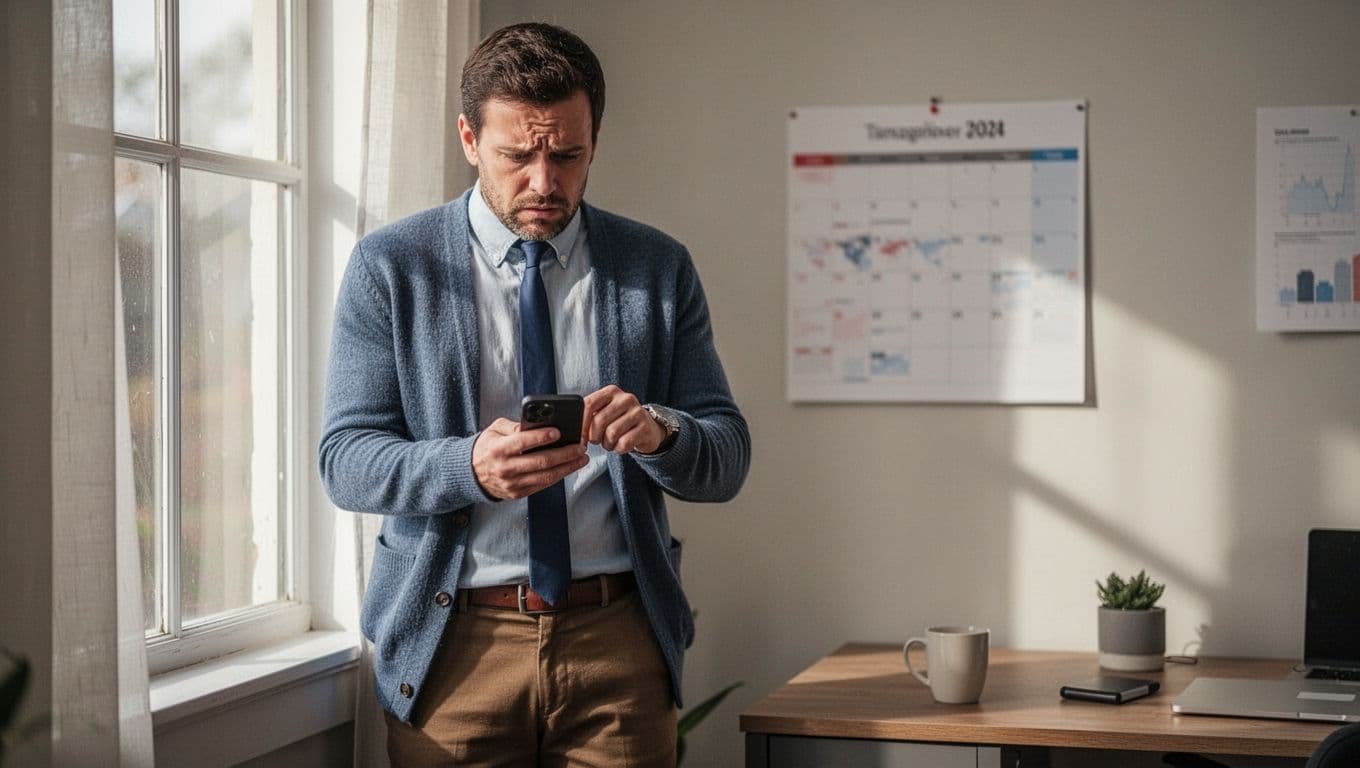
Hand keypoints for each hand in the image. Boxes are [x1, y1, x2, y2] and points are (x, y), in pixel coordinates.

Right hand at [472, 417, 588, 499]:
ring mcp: (512, 483)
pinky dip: (558, 476)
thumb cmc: (488, 447)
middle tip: (580, 447)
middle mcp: (505, 468)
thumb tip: (536, 425)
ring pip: (546, 476)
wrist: (471, 474)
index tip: (559, 432)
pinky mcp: (518, 493)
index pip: (523, 442)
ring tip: (581, 458)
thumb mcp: (495, 430)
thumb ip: (514, 426)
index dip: (542, 437)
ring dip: (567, 467)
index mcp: (498, 449)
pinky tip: (569, 467)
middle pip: (541, 461)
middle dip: (565, 454)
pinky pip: (542, 485)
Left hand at [582, 385, 665, 454]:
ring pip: (612, 433)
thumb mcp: (605, 411)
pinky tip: (620, 446)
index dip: (582, 423)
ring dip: (607, 444)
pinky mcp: (646, 427)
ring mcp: (638, 412)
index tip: (580, 437)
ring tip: (609, 443)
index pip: (589, 404)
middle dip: (594, 436)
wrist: (648, 429)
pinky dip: (619, 449)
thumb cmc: (619, 421)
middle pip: (599, 420)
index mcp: (611, 391)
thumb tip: (572, 427)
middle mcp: (626, 398)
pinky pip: (624, 443)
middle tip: (597, 441)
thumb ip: (590, 414)